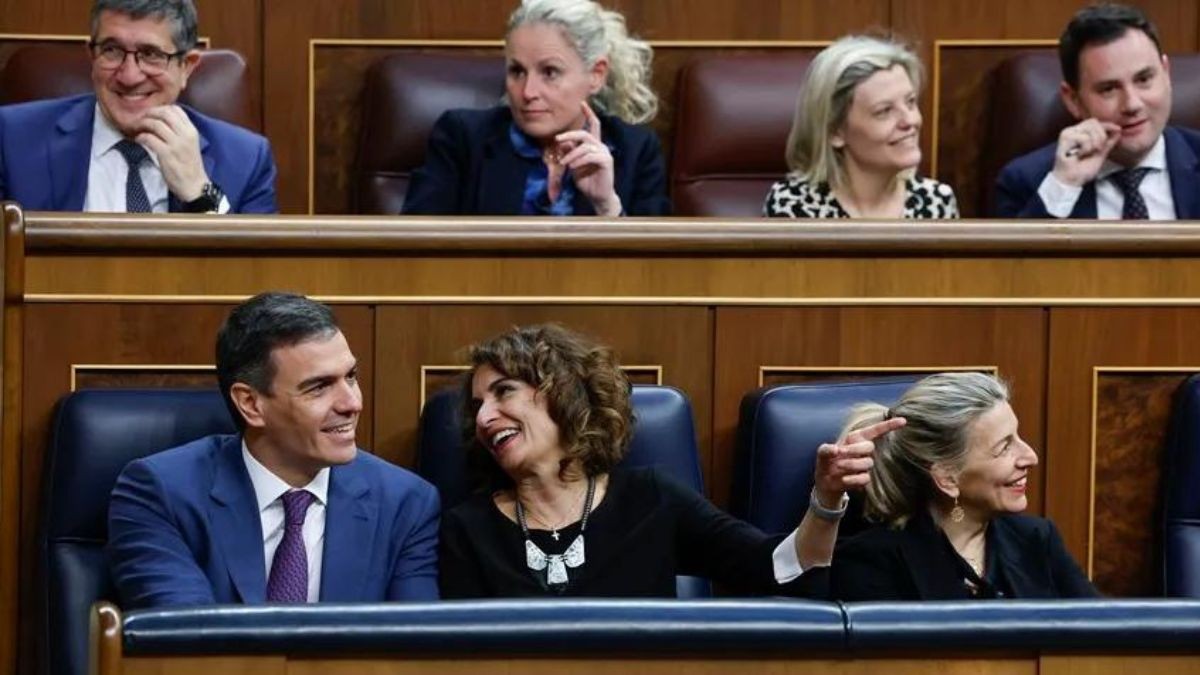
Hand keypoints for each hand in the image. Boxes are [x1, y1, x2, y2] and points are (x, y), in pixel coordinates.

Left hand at [135, 105, 208, 201]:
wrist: (194, 185)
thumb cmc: (190, 166)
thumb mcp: (190, 144)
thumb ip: (180, 131)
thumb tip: (162, 120)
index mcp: (192, 131)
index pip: (176, 109)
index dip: (161, 108)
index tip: (153, 113)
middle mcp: (185, 135)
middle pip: (164, 113)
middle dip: (150, 113)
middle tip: (141, 118)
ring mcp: (176, 144)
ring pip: (155, 124)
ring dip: (143, 124)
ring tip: (138, 128)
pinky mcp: (166, 154)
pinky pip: (149, 138)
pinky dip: (141, 137)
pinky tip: (139, 140)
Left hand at [554, 101, 620, 216]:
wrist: (597, 197)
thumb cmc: (586, 182)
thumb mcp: (574, 165)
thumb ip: (570, 153)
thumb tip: (563, 142)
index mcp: (594, 145)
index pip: (593, 125)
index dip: (589, 113)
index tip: (582, 103)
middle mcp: (600, 146)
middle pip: (585, 134)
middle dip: (570, 134)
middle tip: (557, 139)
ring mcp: (604, 153)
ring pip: (585, 146)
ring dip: (572, 154)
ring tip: (564, 163)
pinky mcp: (606, 162)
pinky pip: (590, 156)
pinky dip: (579, 160)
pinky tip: (573, 167)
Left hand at [812, 416, 905, 508]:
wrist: (825, 481)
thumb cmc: (826, 461)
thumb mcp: (822, 453)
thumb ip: (826, 449)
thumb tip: (835, 450)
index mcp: (855, 439)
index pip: (875, 430)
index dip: (889, 425)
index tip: (903, 421)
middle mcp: (863, 450)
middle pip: (869, 446)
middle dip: (853, 450)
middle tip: (839, 454)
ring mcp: (865, 465)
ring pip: (868, 463)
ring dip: (851, 464)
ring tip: (839, 466)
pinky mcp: (864, 479)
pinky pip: (865, 478)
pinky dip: (852, 479)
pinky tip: (844, 479)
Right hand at [1051, 118, 1120, 187]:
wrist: (1072, 180)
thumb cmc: (1082, 169)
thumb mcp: (1100, 153)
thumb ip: (1108, 142)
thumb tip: (1118, 130)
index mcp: (1080, 133)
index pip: (1095, 122)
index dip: (1107, 125)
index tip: (1118, 129)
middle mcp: (1072, 131)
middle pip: (1093, 122)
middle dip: (1101, 136)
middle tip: (1098, 149)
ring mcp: (1067, 133)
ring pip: (1090, 128)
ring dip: (1094, 143)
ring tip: (1087, 153)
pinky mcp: (1065, 138)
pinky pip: (1084, 137)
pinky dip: (1086, 148)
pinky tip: (1079, 155)